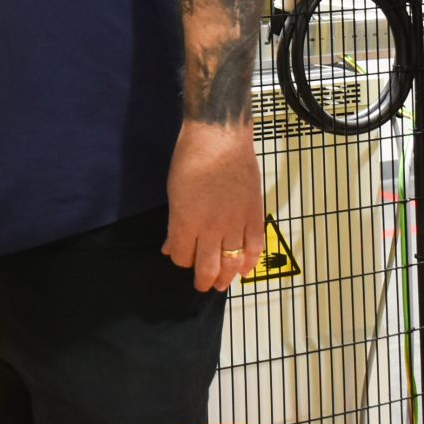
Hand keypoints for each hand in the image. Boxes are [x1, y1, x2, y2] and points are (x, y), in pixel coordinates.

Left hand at [161, 120, 265, 291]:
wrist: (220, 138)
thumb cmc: (190, 159)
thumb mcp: (173, 192)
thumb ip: (174, 224)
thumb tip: (169, 247)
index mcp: (186, 222)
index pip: (182, 257)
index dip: (180, 260)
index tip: (181, 257)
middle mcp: (210, 229)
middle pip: (207, 267)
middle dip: (202, 280)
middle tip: (202, 285)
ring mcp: (235, 224)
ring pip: (232, 262)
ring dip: (226, 277)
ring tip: (220, 284)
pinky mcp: (254, 216)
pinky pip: (255, 248)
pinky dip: (250, 262)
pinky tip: (245, 270)